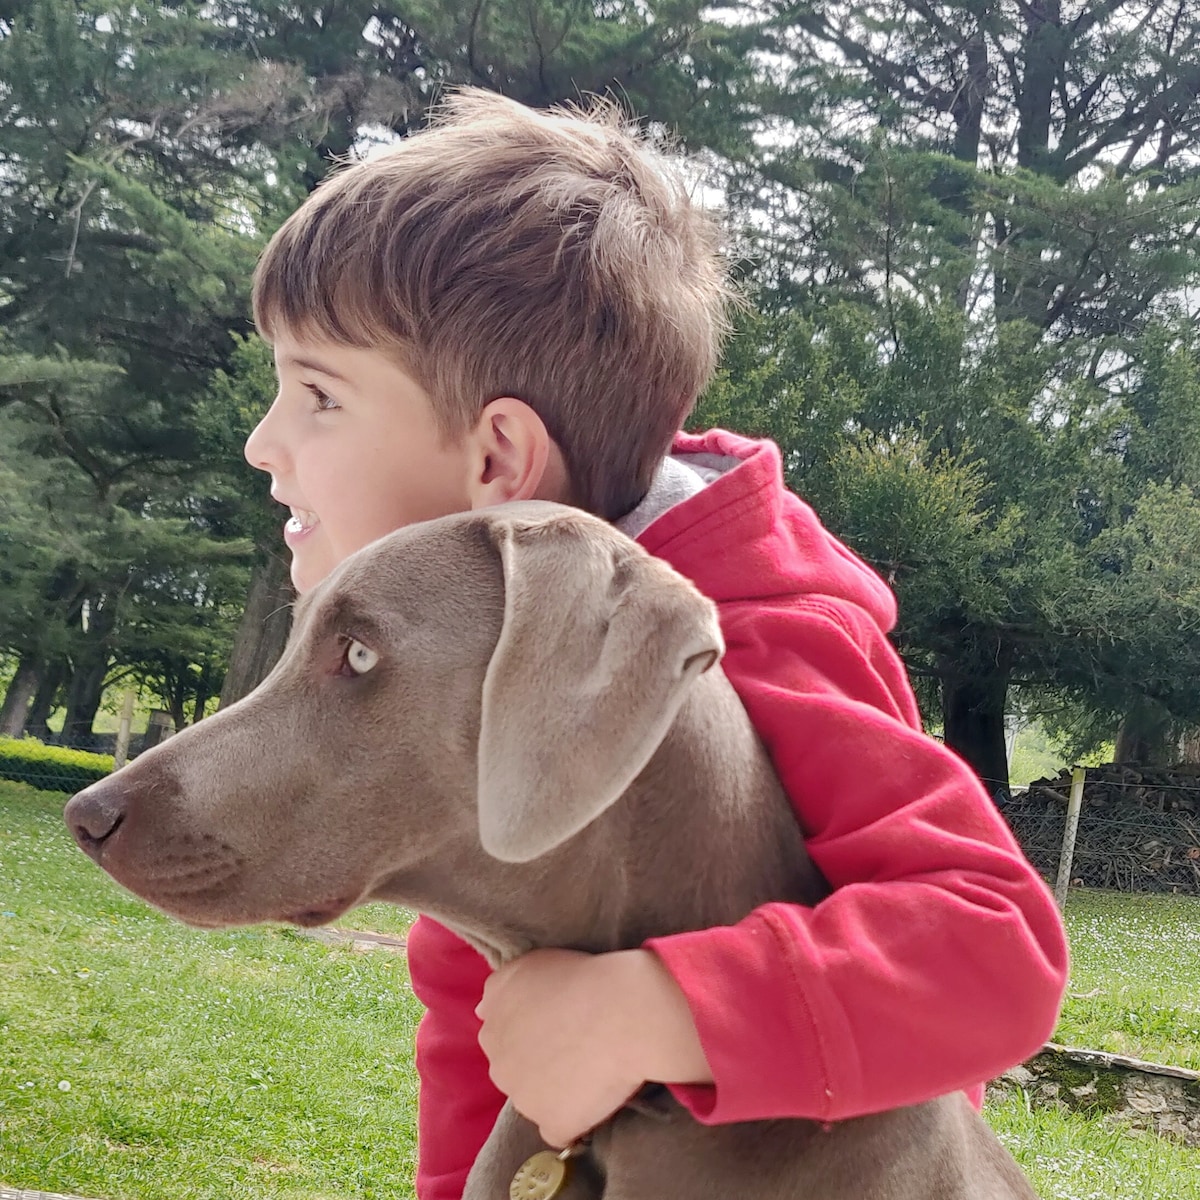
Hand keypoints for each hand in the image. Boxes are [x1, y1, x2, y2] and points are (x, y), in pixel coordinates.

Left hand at [475, 947, 711, 1147]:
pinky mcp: (552, 1124)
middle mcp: (499, 1066)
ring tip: (590, 1068)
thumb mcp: (529, 965)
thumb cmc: (579, 978)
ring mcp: (524, 1100)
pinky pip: (559, 1128)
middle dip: (538, 1063)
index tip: (558, 1025)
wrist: (620, 1013)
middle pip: (515, 1071)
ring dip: (555, 1091)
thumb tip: (481, 1011)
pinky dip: (573, 1118)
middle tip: (574, 1046)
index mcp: (492, 1028)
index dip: (532, 1033)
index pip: (503, 1039)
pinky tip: (593, 1098)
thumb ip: (500, 990)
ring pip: (536, 1101)